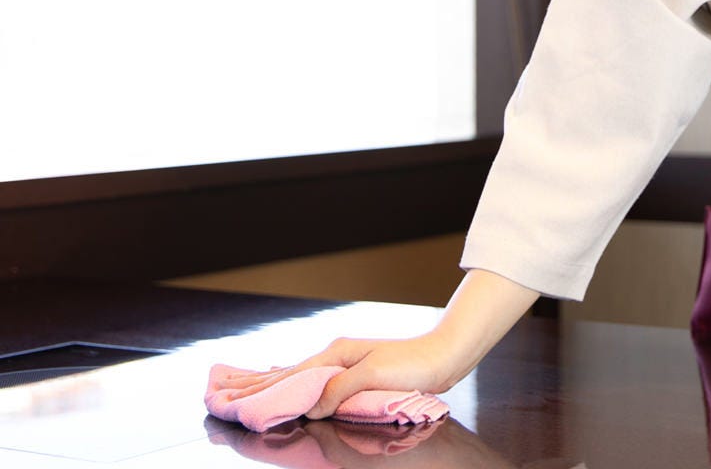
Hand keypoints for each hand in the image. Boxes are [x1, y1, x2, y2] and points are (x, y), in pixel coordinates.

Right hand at [214, 332, 457, 419]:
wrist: (442, 355)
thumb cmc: (412, 366)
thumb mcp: (374, 376)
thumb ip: (339, 390)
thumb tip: (309, 407)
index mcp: (334, 357)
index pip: (286, 378)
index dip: (257, 391)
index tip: (226, 398)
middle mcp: (332, 357)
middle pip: (283, 374)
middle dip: (250, 383)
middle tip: (216, 389)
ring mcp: (340, 364)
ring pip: (293, 376)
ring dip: (264, 383)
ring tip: (237, 384)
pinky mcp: (350, 374)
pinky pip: (309, 380)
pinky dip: (288, 383)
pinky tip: (283, 383)